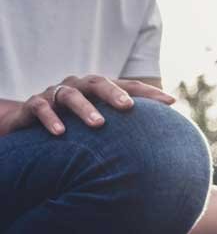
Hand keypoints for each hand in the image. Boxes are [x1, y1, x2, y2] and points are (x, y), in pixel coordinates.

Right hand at [0, 75, 174, 135]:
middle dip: (114, 93)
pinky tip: (60, 133)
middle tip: (129, 107)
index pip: (127, 86)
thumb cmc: (73, 128)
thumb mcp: (99, 128)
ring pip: (71, 95)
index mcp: (98, 91)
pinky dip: (50, 118)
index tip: (171, 102)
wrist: (28, 123)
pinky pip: (41, 108)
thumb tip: (162, 150)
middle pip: (98, 83)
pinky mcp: (33, 105)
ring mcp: (55, 94)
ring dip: (85, 109)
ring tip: (98, 124)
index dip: (149, 92)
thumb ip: (125, 132)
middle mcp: (78, 87)